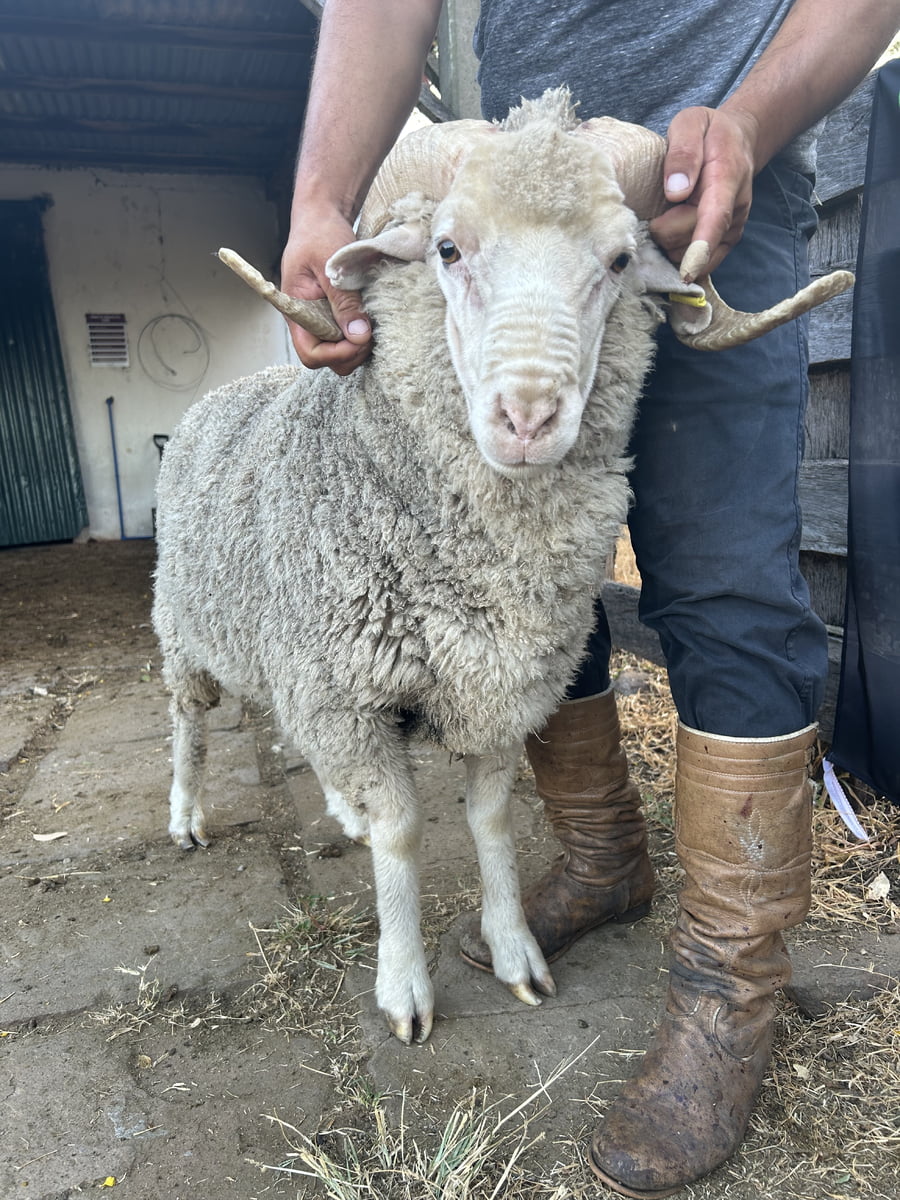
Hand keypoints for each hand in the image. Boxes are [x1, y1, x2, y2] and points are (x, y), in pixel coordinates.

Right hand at [280, 204, 372, 374]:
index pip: (310, 353)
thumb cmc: (319, 233)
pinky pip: (350, 337)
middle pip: (327, 360)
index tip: (356, 340)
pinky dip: (363, 334)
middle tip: (370, 332)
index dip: (334, 355)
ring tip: (372, 324)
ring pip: (342, 352)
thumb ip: (343, 301)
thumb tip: (357, 335)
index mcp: (297, 312)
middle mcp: (309, 322)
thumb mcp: (331, 265)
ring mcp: (324, 320)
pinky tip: (372, 318)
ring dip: (359, 346)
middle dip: (351, 353)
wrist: (322, 216)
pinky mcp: (338, 315)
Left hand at [649, 105, 758, 280]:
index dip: (700, 246)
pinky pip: (697, 264)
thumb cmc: (709, 132)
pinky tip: (670, 236)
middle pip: (688, 239)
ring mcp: (730, 230)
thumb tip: (675, 191)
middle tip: (656, 204)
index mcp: (726, 179)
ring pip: (687, 255)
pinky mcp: (724, 243)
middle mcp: (734, 210)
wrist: (739, 141)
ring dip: (668, 242)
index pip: (715, 218)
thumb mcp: (692, 122)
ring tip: (666, 214)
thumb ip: (683, 151)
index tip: (687, 271)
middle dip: (663, 229)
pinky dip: (677, 256)